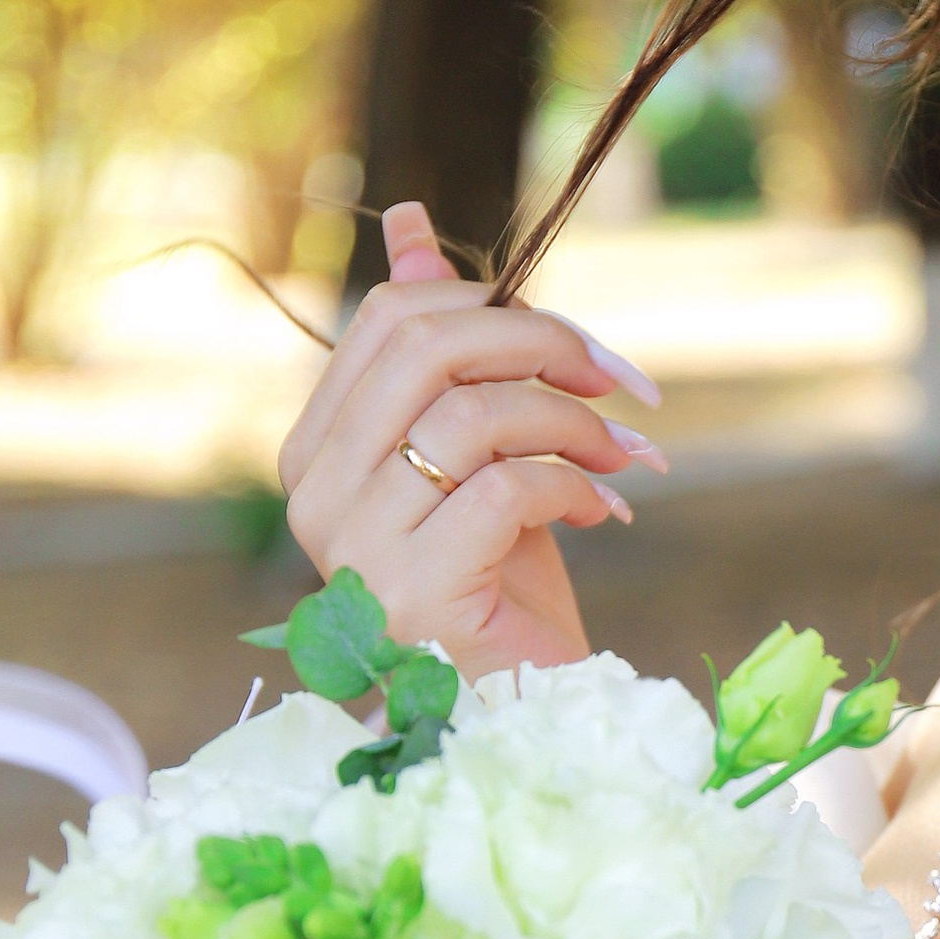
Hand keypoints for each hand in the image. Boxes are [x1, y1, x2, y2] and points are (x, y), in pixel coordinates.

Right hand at [277, 202, 666, 681]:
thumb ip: (446, 354)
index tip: (586, 352)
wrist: (526, 717)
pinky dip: (573, 487)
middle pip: (428, 348)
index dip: (503, 310)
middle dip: (544, 347)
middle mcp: (316, 492)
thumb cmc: (502, 587)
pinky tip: (607, 513)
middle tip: (619, 385)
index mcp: (319, 448)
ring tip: (624, 458)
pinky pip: (503, 488)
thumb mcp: (482, 454)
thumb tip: (410, 221)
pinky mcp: (411, 591)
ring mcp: (354, 545)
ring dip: (572, 424)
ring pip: (472, 415)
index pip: (392, 320)